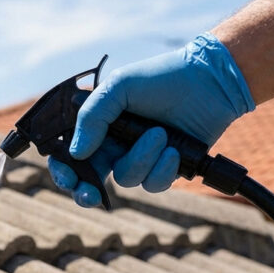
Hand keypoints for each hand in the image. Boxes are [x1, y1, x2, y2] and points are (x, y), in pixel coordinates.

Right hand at [49, 32, 255, 206]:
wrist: (209, 81)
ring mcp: (139, 158)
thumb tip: (76, 153)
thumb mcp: (118, 88)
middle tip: (91, 195)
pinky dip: (162, 169)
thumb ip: (92, 117)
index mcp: (97, 126)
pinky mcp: (164, 168)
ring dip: (142, 160)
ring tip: (160, 134)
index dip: (64, 170)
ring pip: (126, 179)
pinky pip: (153, 184)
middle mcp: (115, 145)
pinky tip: (174, 149)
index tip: (68, 178)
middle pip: (91, 180)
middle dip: (87, 191)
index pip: (70, 154)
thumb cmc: (161, 78)